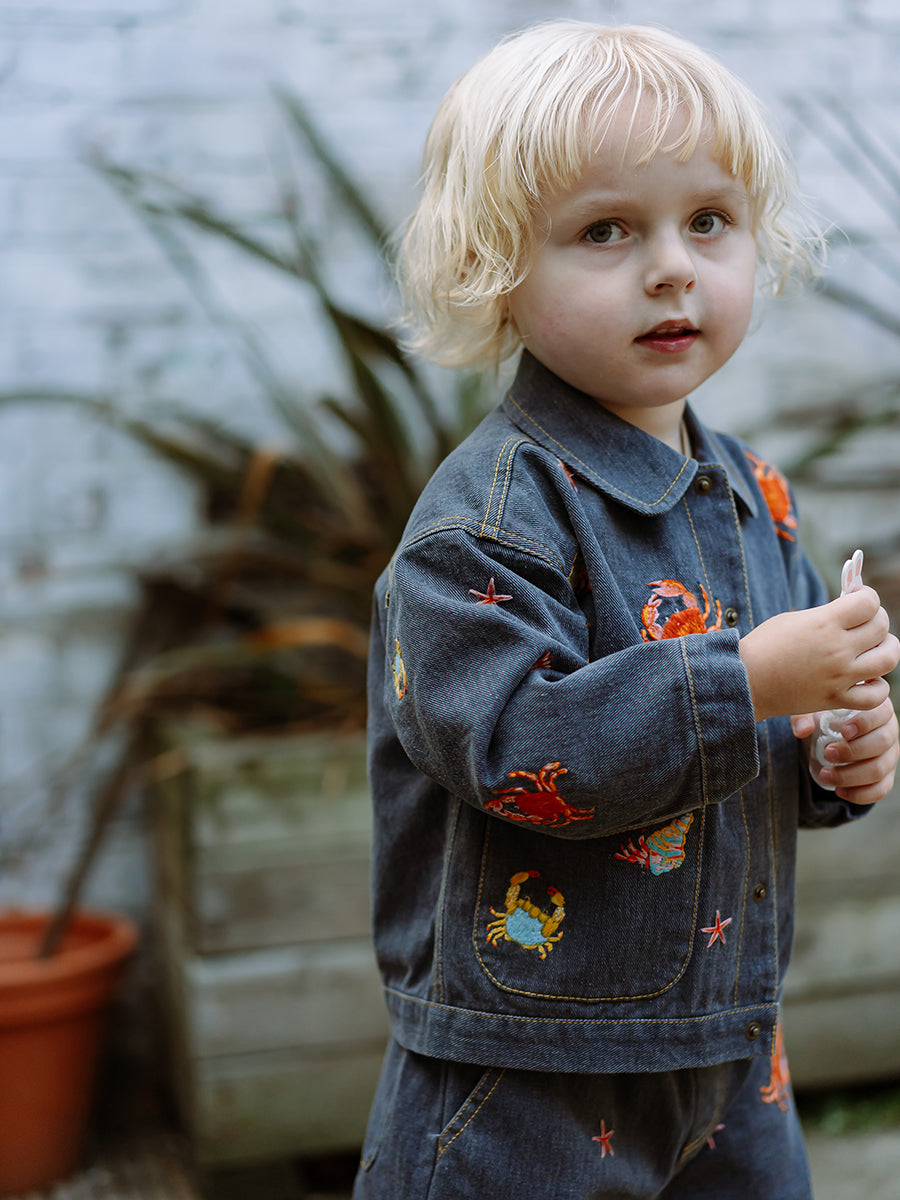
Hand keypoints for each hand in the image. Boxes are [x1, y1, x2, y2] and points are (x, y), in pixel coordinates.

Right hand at [739, 587, 899, 721]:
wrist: (744, 681)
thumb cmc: (763, 646)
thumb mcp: (793, 619)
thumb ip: (826, 616)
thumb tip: (852, 613)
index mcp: (824, 622)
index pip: (870, 602)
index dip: (867, 597)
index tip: (858, 599)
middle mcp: (837, 648)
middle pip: (882, 627)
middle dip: (877, 620)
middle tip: (866, 623)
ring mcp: (839, 676)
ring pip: (888, 659)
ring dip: (886, 650)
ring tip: (874, 649)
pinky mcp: (836, 699)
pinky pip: (876, 695)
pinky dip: (876, 687)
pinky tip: (865, 679)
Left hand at [791, 696, 899, 804]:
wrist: (832, 735)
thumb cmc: (827, 717)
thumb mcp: (813, 711)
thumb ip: (804, 716)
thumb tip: (803, 730)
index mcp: (877, 708)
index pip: (881, 713)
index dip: (865, 723)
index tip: (842, 732)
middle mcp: (889, 730)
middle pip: (882, 743)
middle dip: (853, 751)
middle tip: (827, 753)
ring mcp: (890, 755)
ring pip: (880, 769)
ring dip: (851, 775)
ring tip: (825, 774)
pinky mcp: (886, 775)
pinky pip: (881, 789)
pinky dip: (860, 794)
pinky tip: (839, 790)